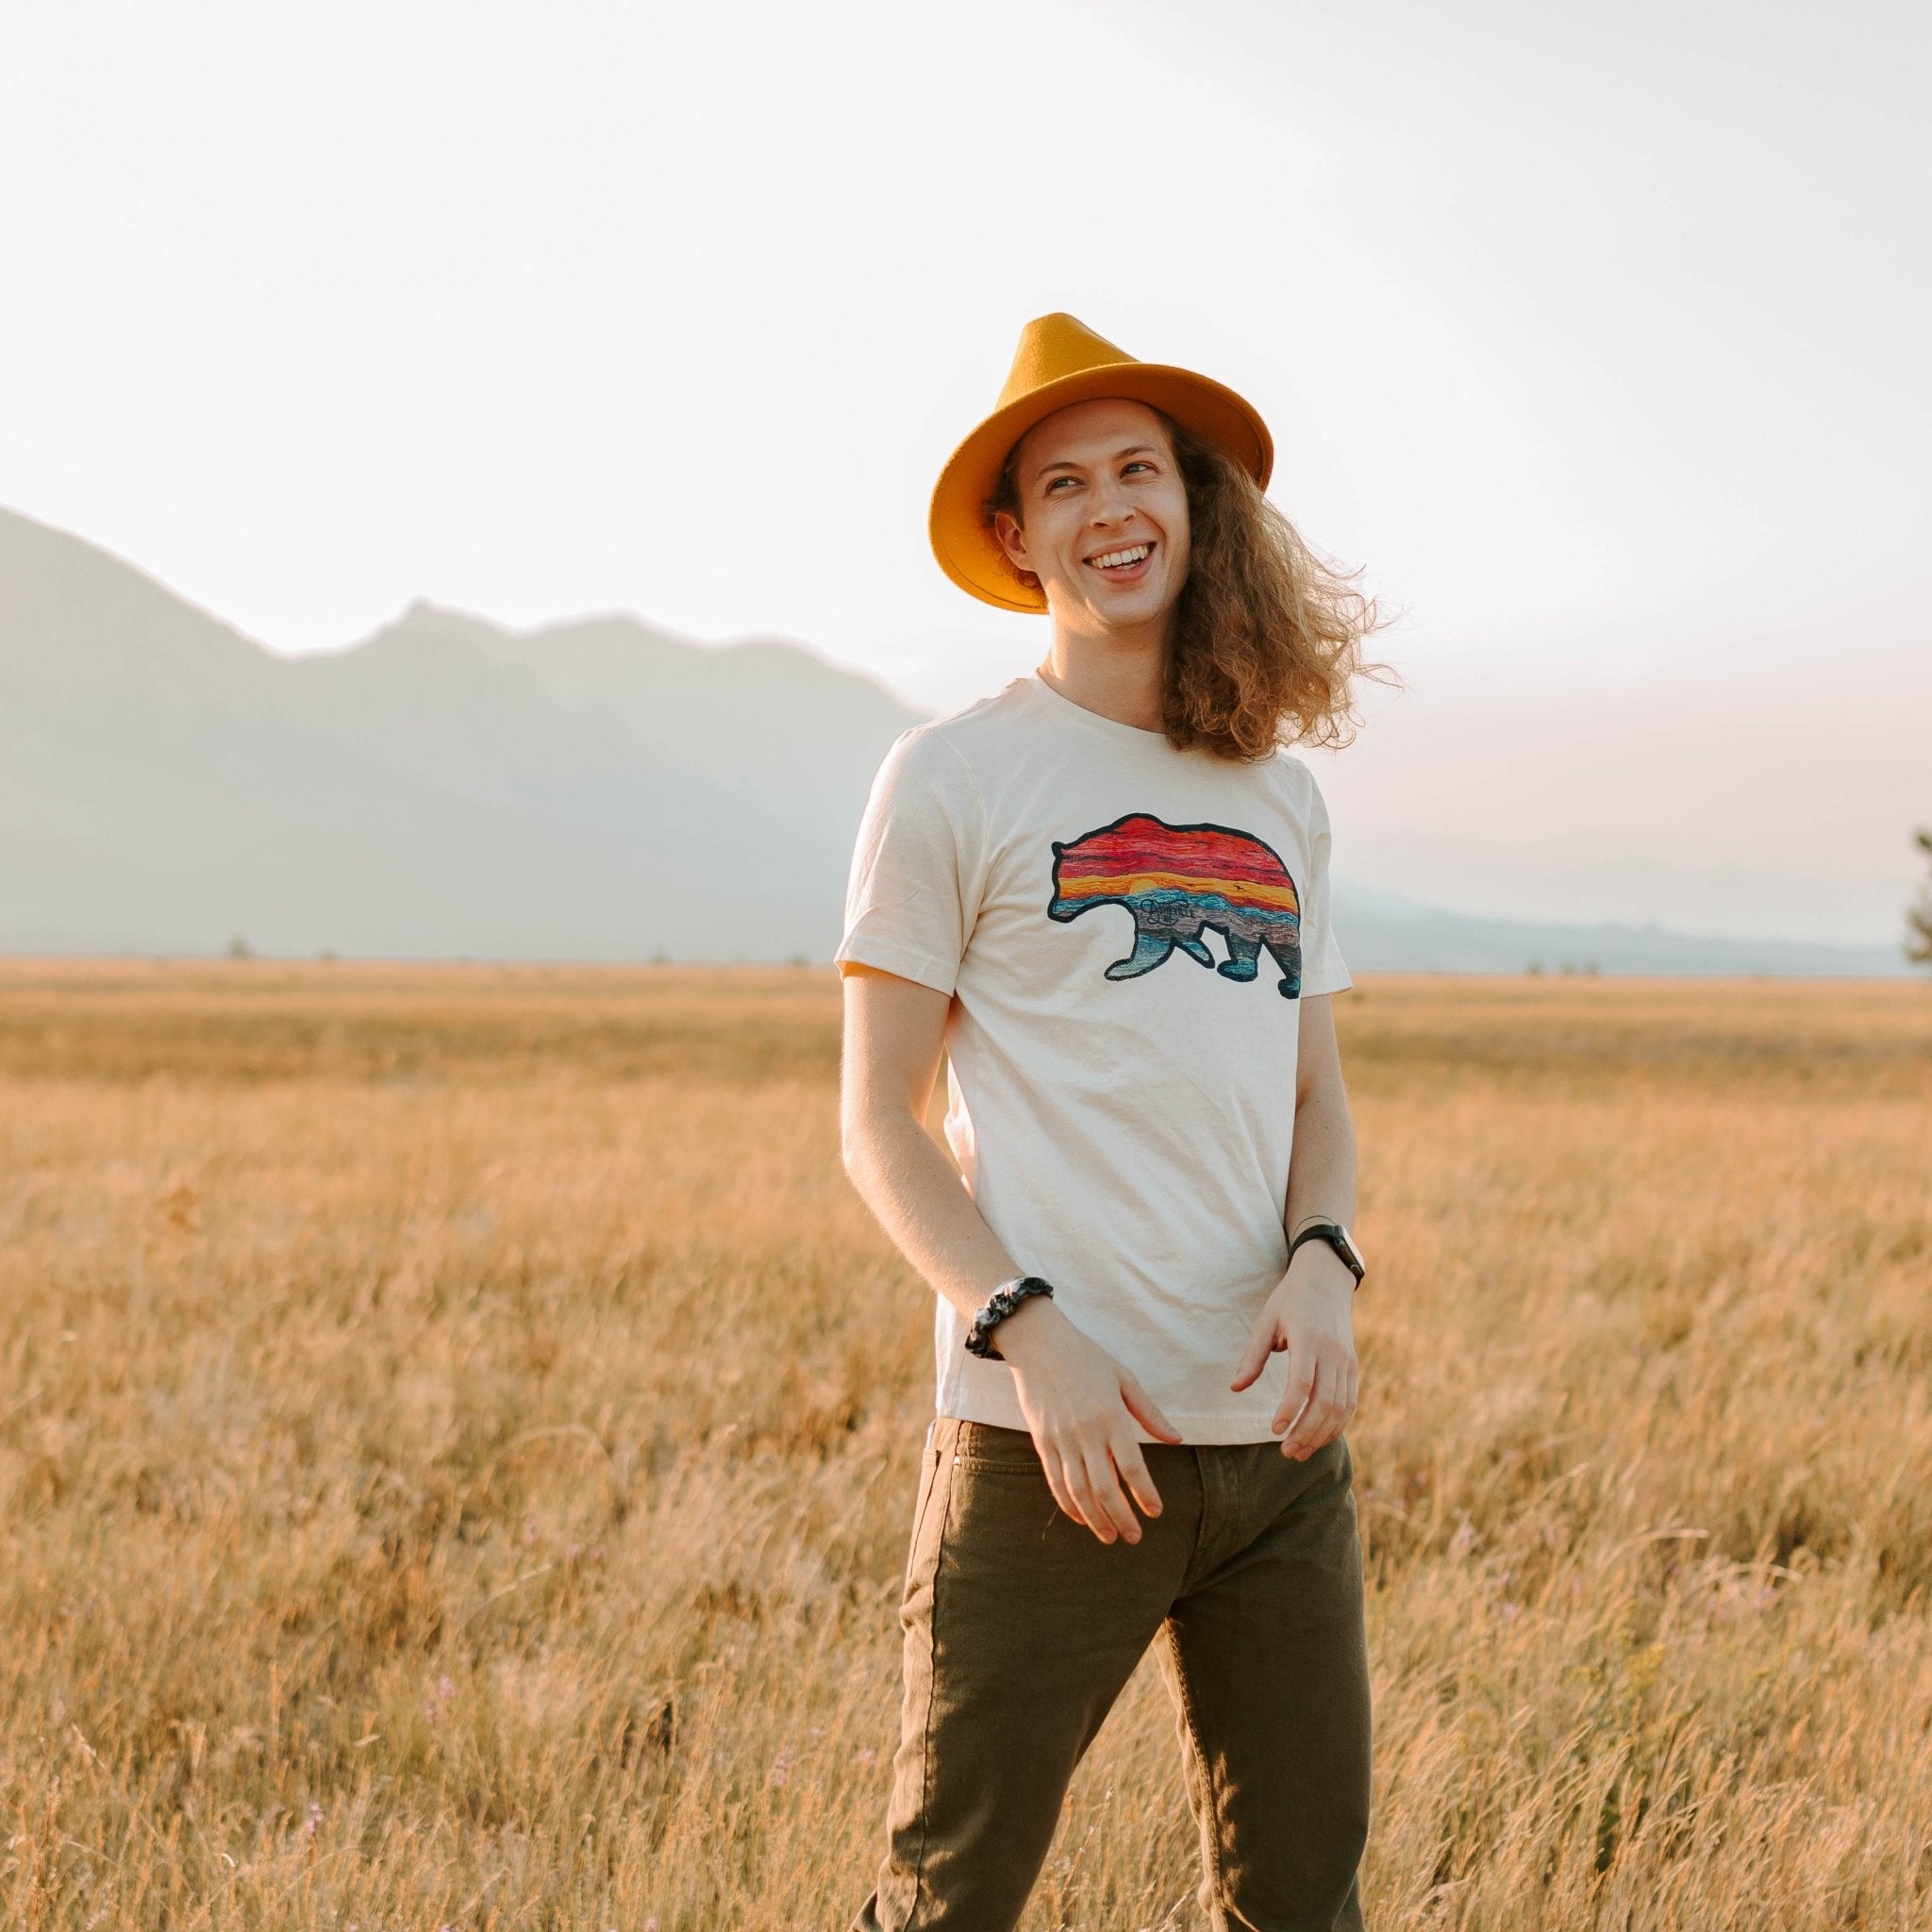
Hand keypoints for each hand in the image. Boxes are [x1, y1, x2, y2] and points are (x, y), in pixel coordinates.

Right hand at [994, 1297, 1183, 1544]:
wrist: (1037, 1342)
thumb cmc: (1087, 1358)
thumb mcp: (1124, 1378)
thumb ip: (1149, 1413)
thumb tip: (1177, 1440)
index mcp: (1111, 1414)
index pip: (1131, 1466)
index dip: (1144, 1493)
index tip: (1156, 1512)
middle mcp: (1085, 1431)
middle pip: (1104, 1486)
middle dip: (1121, 1517)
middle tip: (1135, 1537)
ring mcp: (1061, 1438)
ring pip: (1078, 1490)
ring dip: (1095, 1519)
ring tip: (1110, 1536)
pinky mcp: (1042, 1440)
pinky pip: (1055, 1481)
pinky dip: (1068, 1504)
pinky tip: (1081, 1518)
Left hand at [1230, 1246, 1358, 1459]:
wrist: (1326, 1280)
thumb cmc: (1290, 1300)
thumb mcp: (1266, 1321)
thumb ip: (1252, 1356)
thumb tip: (1235, 1388)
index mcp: (1307, 1338)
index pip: (1302, 1382)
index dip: (1290, 1409)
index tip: (1274, 1430)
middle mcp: (1332, 1352)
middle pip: (1324, 1401)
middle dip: (1306, 1431)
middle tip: (1285, 1451)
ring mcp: (1346, 1360)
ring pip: (1340, 1407)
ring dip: (1321, 1434)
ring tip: (1299, 1452)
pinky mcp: (1353, 1367)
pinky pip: (1349, 1402)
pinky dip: (1337, 1424)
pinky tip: (1319, 1438)